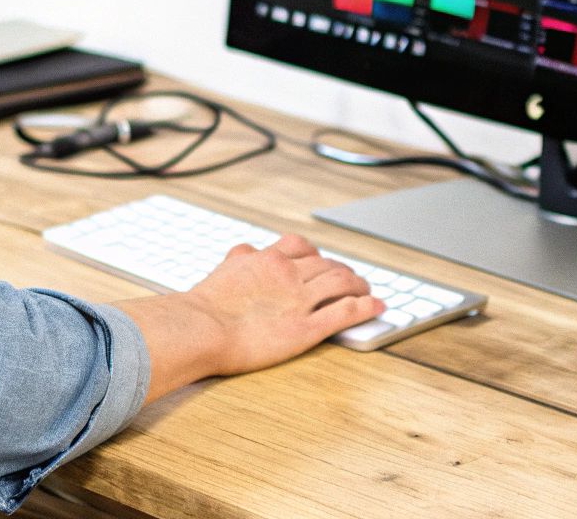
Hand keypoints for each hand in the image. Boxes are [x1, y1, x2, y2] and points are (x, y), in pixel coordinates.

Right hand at [113, 233, 382, 402]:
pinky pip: (344, 312)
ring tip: (368, 290)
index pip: (301, 247)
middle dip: (342, 270)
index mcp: (266, 259)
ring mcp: (299, 300)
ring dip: (359, 285)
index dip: (317, 254)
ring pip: (341, 283)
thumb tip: (243, 252)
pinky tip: (377, 306)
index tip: (322, 260)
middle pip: (326, 264)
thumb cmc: (202, 308)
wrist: (198, 329)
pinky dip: (366, 307)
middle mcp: (287, 274)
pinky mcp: (306, 328)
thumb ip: (237, 260)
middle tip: (351, 278)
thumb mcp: (221, 271)